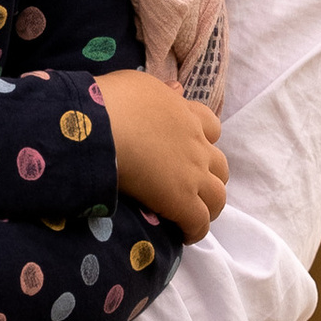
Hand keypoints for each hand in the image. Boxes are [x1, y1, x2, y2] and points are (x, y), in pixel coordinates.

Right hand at [94, 72, 227, 240]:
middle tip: (188, 187)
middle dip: (209, 177)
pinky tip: (183, 236)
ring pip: (218, 197)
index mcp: (184, 113)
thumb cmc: (111, 101)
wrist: (101, 124)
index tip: (187, 150)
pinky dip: (195, 230)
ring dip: (208, 207)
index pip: (211, 127)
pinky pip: (199, 223)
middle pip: (220, 165)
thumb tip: (177, 88)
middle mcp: (195, 142)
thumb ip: (162, 91)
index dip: (203, 140)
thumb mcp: (139, 84)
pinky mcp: (182, 200)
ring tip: (190, 216)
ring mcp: (192, 173)